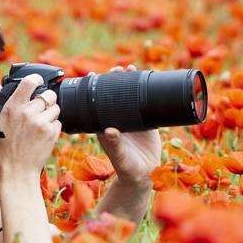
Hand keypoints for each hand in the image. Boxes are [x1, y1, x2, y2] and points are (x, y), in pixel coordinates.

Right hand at [0, 73, 60, 175]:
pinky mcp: (51, 133)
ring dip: (50, 114)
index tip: (38, 81)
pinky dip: (53, 127)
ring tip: (40, 124)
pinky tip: (42, 135)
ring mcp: (40, 122)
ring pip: (55, 108)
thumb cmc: (3, 148)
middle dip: (47, 100)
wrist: (16, 170)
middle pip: (48, 95)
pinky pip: (58, 122)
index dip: (37, 79)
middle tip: (41, 108)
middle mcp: (27, 112)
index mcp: (12, 107)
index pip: (29, 82)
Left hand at [90, 64, 161, 185]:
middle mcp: (116, 119)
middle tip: (117, 69)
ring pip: (129, 95)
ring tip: (131, 68)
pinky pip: (144, 102)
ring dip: (129, 81)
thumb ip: (114, 145)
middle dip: (114, 79)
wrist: (143, 174)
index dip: (96, 88)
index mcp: (105, 124)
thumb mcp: (119, 156)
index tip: (95, 74)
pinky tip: (148, 79)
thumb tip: (109, 130)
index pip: (97, 102)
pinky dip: (145, 90)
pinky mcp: (145, 121)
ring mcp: (131, 119)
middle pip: (113, 94)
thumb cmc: (127, 167)